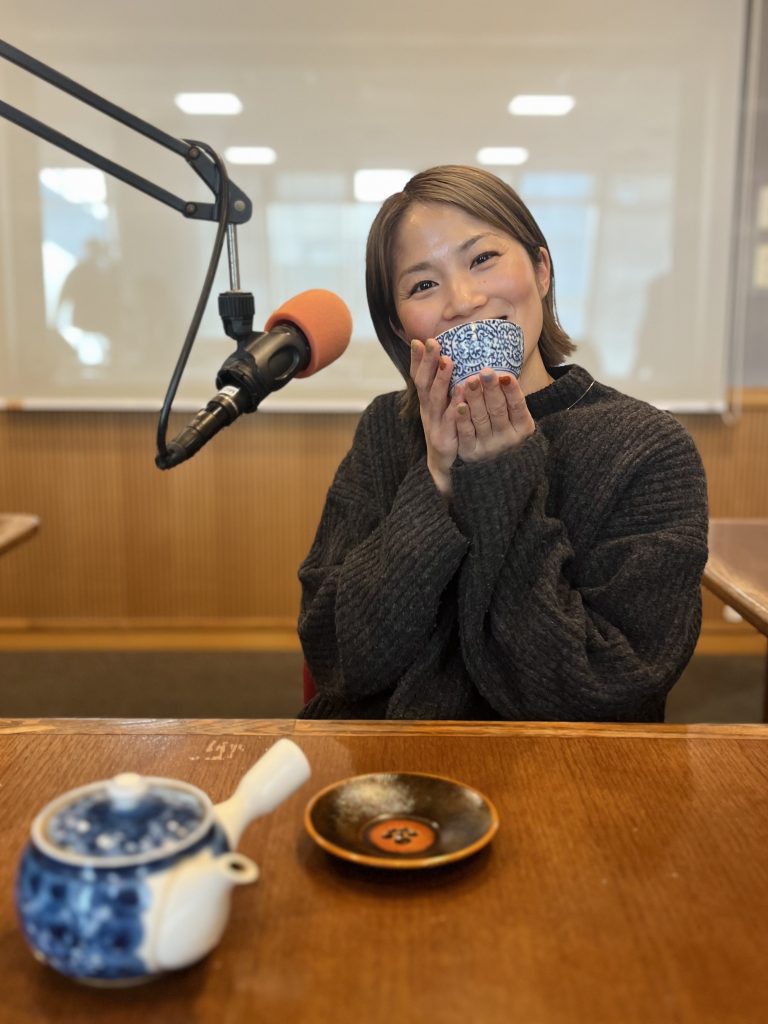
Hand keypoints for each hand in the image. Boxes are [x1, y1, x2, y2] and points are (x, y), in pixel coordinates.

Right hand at [410, 338, 463, 495]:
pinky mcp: (445, 440)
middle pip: (423, 384)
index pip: (418, 377)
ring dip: (441, 379)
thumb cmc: (447, 431)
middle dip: (428, 362)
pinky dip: (455, 408)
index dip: (417, 359)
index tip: (419, 340)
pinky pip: (451, 422)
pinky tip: (462, 397)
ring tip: (448, 362)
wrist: (445, 467)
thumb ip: (443, 387)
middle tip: (433, 343)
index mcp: (427, 402)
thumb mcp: (442, 408)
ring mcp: (434, 425)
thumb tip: (447, 358)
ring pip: (435, 400)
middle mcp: (427, 411)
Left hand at [453, 370, 534, 462]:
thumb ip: (508, 393)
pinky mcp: (470, 452)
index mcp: (522, 427)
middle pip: (498, 410)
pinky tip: (458, 404)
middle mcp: (507, 438)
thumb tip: (498, 366)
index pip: (518, 405)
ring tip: (470, 382)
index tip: (505, 375)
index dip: (512, 390)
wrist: (491, 462)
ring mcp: (488, 447)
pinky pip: (466, 433)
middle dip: (492, 390)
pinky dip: (462, 418)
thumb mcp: (513, 413)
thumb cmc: (501, 425)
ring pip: (481, 419)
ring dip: (475, 399)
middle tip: (485, 372)